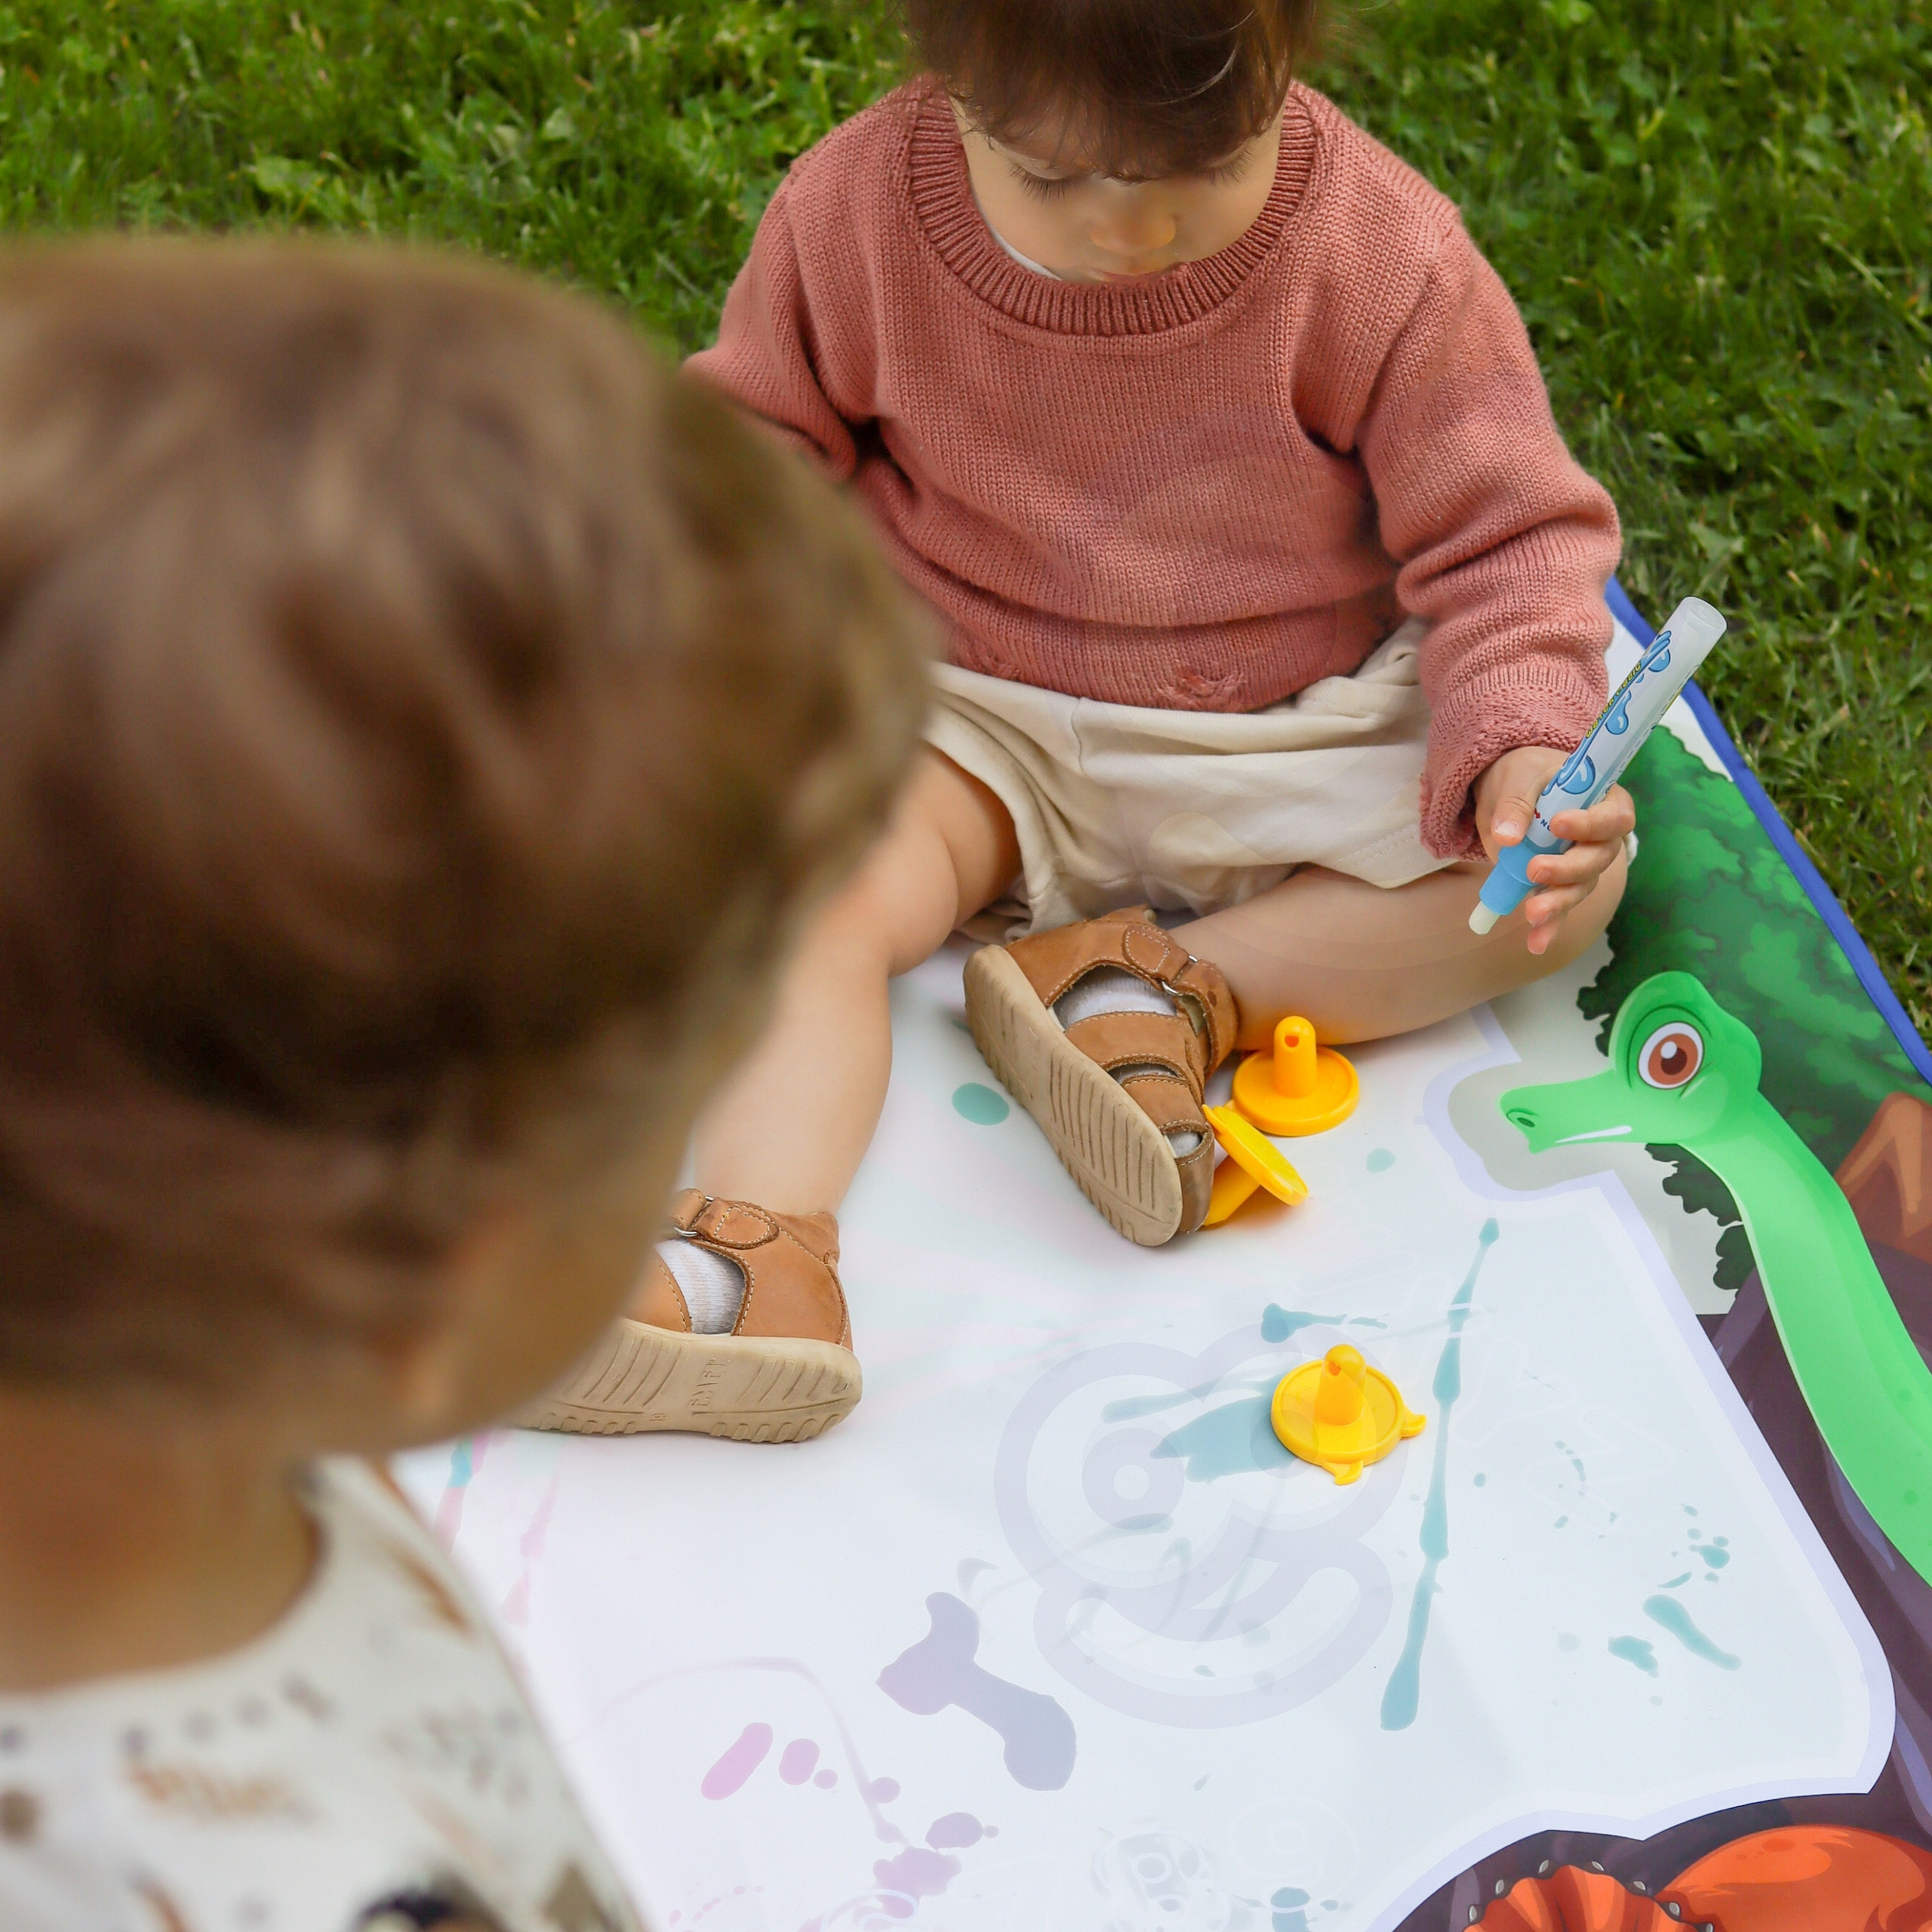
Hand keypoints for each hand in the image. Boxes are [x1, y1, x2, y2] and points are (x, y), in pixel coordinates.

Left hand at [1473, 745, 1632, 955]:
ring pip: (1580, 887)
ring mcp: (1580, 863)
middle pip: (1598, 859)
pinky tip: (1535, 943)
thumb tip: (1507, 837)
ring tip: (1532, 912)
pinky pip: (1560, 908)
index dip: (1591, 825)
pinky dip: (1548, 926)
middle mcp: (1600, 837)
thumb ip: (1515, 802)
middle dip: (1569, 868)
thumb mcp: (1517, 776)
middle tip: (1536, 869)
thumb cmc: (1524, 773)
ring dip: (1558, 902)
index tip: (1559, 824)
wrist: (1508, 789)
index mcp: (1603, 800)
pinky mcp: (1558, 884)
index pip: (1613, 817)